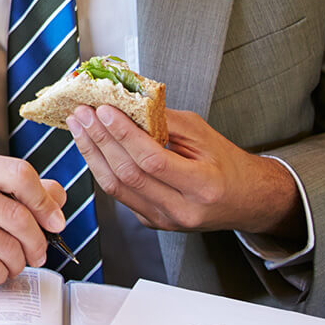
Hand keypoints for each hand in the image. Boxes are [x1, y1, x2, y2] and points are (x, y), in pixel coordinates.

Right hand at [0, 150, 66, 286]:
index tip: (55, 221)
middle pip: (18, 216)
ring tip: (9, 261)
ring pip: (8, 246)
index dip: (45, 202)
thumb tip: (57, 196)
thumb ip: (21, 190)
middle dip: (37, 242)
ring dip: (18, 262)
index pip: (20, 174)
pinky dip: (0, 274)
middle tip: (37, 252)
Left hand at [67, 105, 303, 239]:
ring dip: (91, 153)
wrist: (246, 200)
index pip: (152, 159)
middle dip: (100, 139)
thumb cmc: (227, 164)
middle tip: (82, 113)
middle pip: (128, 174)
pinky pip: (119, 193)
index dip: (124, 134)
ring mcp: (164, 220)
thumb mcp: (204, 135)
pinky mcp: (151, 221)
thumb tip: (125, 103)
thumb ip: (164, 121)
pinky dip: (102, 166)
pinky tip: (92, 146)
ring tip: (78, 126)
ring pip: (116, 187)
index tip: (104, 110)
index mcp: (203, 186)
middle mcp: (182, 209)